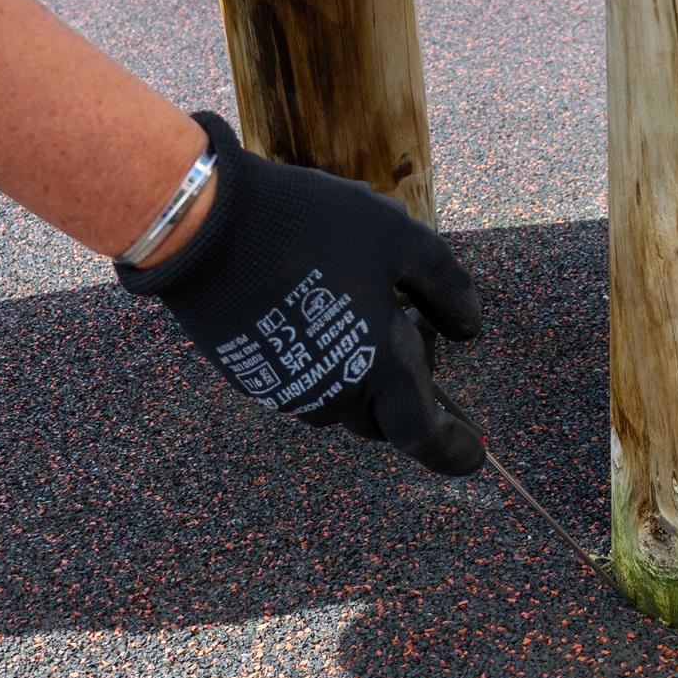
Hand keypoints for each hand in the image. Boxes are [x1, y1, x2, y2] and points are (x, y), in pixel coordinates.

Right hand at [117, 112, 484, 474]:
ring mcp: (287, 391)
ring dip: (364, 370)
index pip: (426, 439)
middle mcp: (333, 397)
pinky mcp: (252, 375)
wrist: (201, 225)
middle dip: (410, 388)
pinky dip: (324, 354)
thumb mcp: (399, 238)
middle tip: (415, 324)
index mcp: (379, 372)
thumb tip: (468, 330)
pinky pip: (305, 379)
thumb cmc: (311, 227)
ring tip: (362, 301)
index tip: (475, 452)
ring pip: (343, 398)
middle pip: (385, 417)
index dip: (455, 451)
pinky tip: (317, 298)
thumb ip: (446, 287)